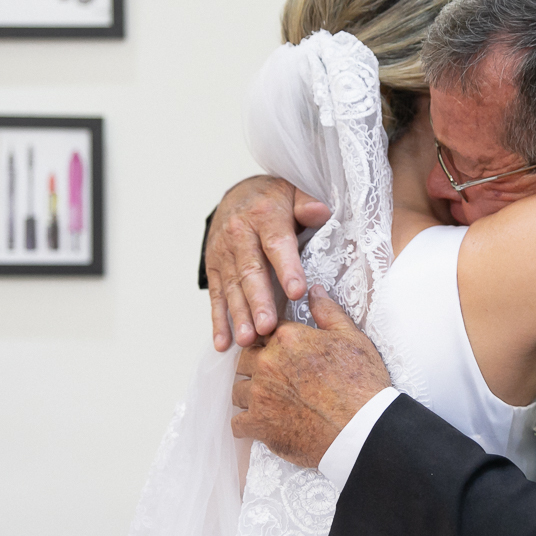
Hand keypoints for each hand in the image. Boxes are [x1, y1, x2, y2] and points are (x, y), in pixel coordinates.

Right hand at [205, 175, 331, 349]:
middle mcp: (239, 235)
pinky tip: (224, 342)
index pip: (277, 244)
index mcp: (264, 216)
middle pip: (251, 271)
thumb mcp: (294, 193)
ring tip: (248, 340)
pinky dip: (219, 321)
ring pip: (233, 287)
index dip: (287, 268)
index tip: (297, 292)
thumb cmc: (274, 200)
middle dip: (259, 301)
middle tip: (267, 327)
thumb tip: (320, 212)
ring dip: (239, 316)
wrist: (238, 195)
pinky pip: (216, 296)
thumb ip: (307, 204)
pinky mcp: (214, 268)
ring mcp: (223, 253)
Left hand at [231, 285, 390, 467]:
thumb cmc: (361, 384)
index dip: (271, 340)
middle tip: (275, 376)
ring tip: (269, 400)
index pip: (264, 331)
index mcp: (287, 339)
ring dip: (250, 394)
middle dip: (256, 365)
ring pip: (238, 391)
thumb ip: (327, 311)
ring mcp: (260, 395)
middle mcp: (268, 364)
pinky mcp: (259, 425)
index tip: (280, 351)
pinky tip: (262, 423)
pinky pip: (237, 423)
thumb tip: (314, 291)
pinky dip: (247, 424)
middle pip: (244, 358)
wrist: (363, 427)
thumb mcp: (351, 337)